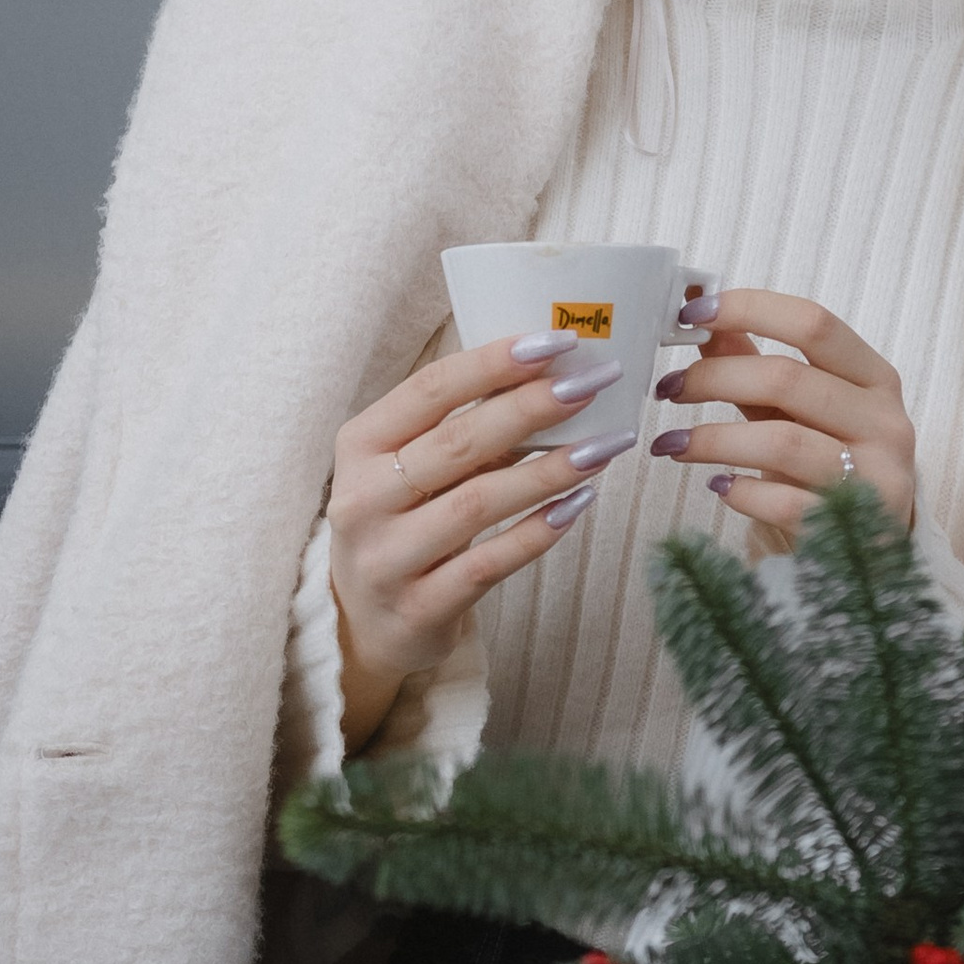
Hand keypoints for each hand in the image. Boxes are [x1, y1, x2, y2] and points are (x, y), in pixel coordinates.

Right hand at [326, 332, 630, 747]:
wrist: (364, 622)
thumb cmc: (403, 520)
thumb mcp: (411, 466)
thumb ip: (465, 425)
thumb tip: (553, 372)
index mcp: (360, 445)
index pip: (429, 390)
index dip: (493, 362)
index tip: (556, 341)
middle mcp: (362, 499)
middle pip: (458, 442)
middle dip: (533, 408)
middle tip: (593, 384)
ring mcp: (386, 559)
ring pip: (478, 503)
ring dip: (548, 471)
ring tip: (604, 446)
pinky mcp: (417, 608)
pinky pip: (488, 564)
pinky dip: (537, 532)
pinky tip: (578, 505)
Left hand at [646, 289, 915, 539]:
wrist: (873, 547)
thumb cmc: (829, 462)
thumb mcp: (799, 408)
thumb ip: (754, 361)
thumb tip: (702, 313)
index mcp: (875, 378)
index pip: (813, 323)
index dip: (749, 309)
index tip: (691, 313)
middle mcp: (885, 422)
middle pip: (788, 379)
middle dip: (714, 378)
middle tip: (669, 388)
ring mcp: (875, 478)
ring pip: (782, 441)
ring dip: (713, 439)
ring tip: (672, 443)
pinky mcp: (854, 530)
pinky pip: (784, 502)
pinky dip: (741, 491)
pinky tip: (718, 486)